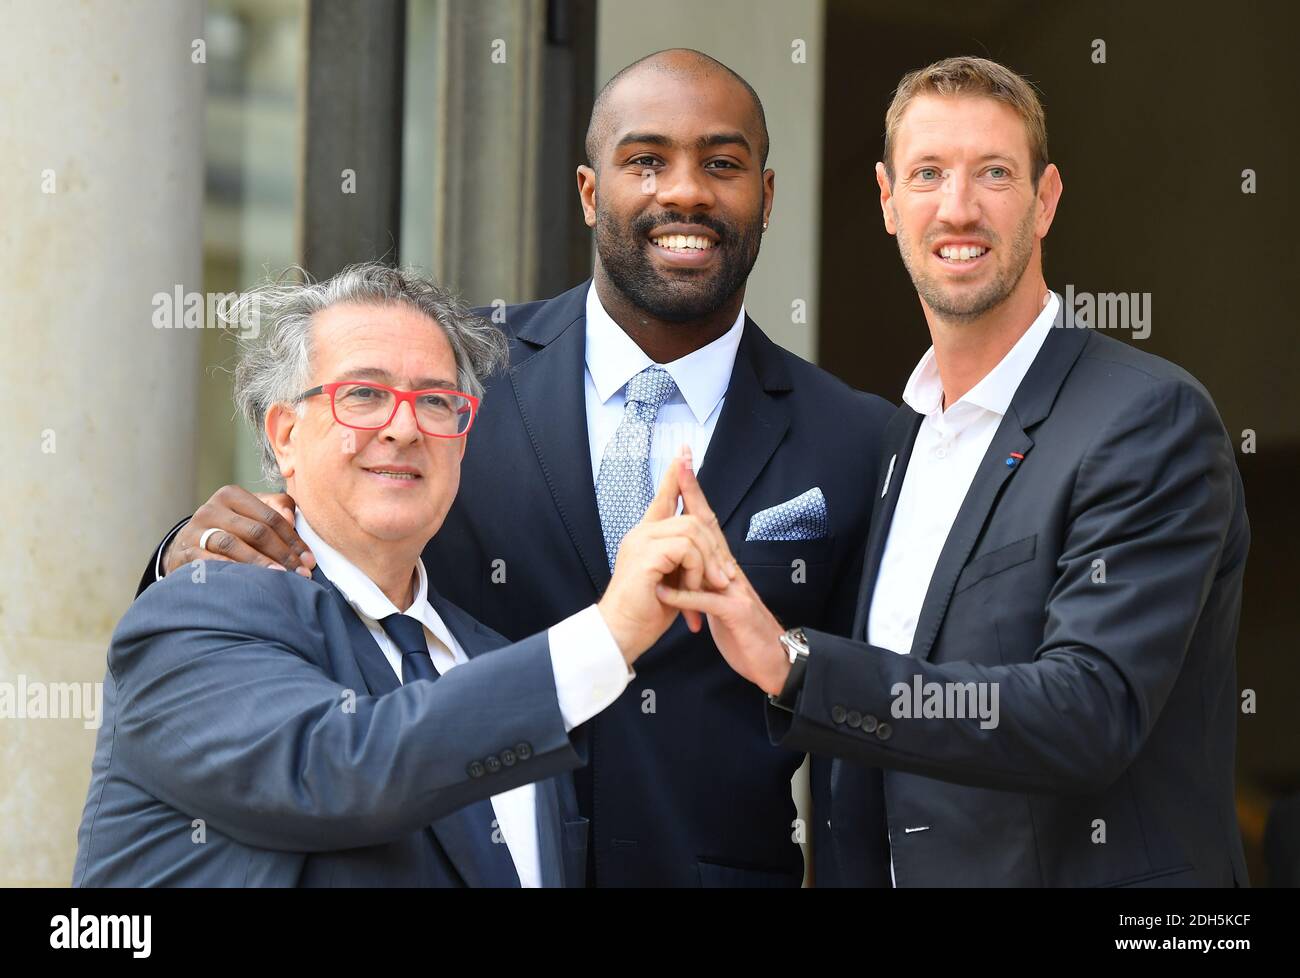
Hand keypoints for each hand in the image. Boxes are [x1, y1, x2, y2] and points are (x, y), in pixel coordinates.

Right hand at [161, 485, 314, 576]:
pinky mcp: (184, 552)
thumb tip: (291, 517)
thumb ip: (277, 507)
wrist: (186, 546)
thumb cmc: (231, 529)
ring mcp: (195, 530)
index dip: (293, 540)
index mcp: (231, 495)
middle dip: (282, 554)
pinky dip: (230, 570)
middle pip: (255, 531)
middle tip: (301, 574)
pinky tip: (247, 581)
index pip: (271, 517)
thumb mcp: (252, 513)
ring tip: (280, 578)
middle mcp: (211, 509)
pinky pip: (209, 562)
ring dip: (259, 563)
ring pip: (232, 545)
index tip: (309, 561)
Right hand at [597, 451, 734, 665]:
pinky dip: (696, 571)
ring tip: (706, 589)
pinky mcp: (645, 555)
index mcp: (647, 535)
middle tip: (724, 579)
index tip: (685, 451)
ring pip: (692, 531)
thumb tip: (709, 551)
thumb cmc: (646, 612)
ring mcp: (641, 541)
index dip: (676, 474)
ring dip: (707, 563)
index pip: (664, 496)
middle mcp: (642, 533)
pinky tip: (691, 591)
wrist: (622, 633)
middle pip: (691, 517)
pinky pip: (686, 549)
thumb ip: (685, 559)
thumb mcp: (674, 579)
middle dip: (714, 546)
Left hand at [654, 457, 789, 695]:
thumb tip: (689, 565)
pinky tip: (664, 589)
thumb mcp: (720, 600)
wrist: (773, 660)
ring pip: (709, 556)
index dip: (693, 495)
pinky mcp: (735, 613)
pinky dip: (684, 596)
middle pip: (710, 526)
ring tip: (666, 515)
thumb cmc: (744, 631)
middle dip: (694, 495)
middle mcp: (731, 571)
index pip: (705, 524)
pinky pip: (707, 601)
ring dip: (688, 536)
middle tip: (681, 464)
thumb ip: (705, 581)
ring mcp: (735, 589)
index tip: (681, 466)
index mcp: (723, 567)